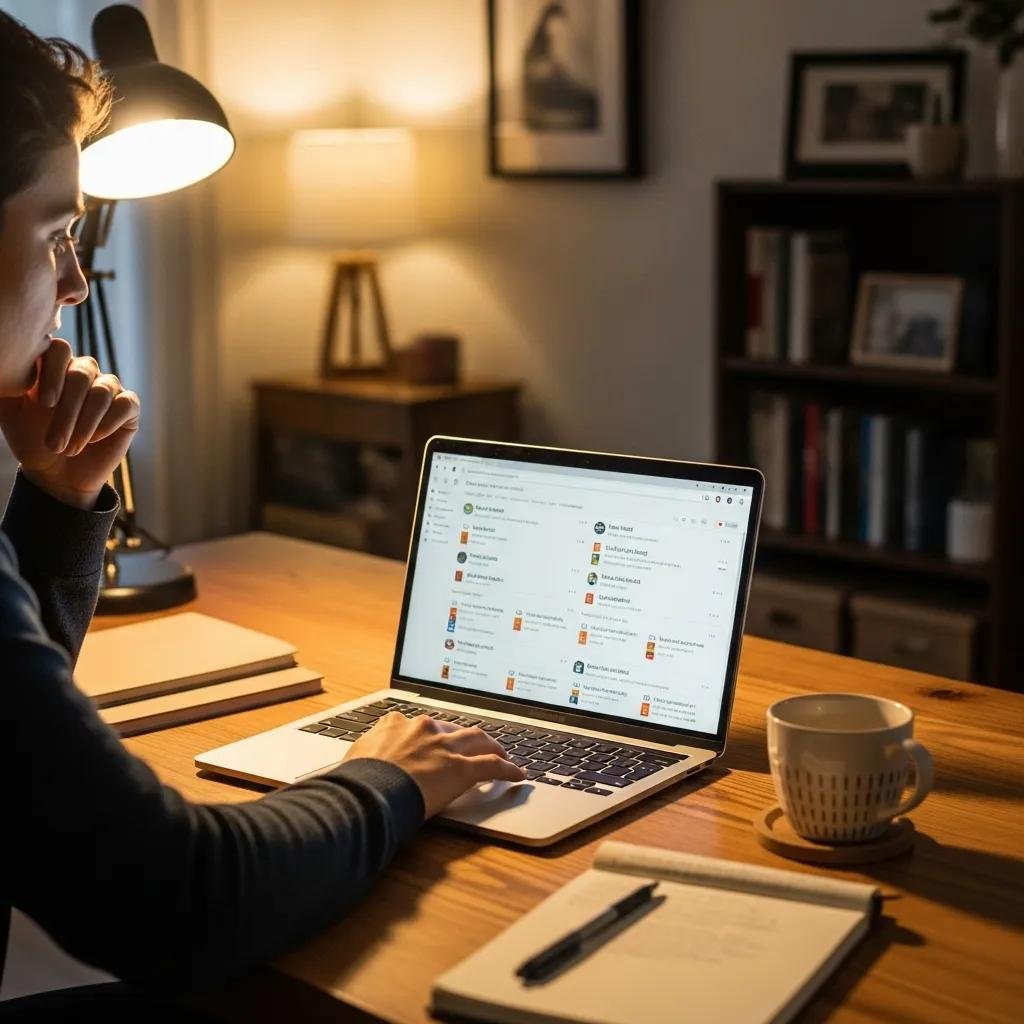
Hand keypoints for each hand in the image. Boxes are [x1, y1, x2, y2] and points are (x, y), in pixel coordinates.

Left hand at [0, 339, 139, 509]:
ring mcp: (108, 387)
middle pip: (81, 374)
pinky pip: (124, 404)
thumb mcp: (10, 413)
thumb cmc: (32, 439)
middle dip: (67, 413)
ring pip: (102, 392)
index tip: (44, 403)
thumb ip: (6, 386)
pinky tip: (94, 440)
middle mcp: (84, 371)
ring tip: (70, 449)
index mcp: (55, 366)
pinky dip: (107, 424)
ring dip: (84, 425)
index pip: (59, 349)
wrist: (57, 474)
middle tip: (54, 443)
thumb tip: (4, 365)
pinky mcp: (128, 407)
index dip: (54, 372)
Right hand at [344, 712, 526, 816]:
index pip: (422, 725)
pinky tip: (518, 774)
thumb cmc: (355, 781)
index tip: (438, 741)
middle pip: (454, 728)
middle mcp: (424, 729)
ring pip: (478, 740)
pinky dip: (507, 769)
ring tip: (501, 754)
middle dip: (466, 737)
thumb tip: (360, 766)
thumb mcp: (356, 759)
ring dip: (492, 746)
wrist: (366, 793)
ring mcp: (444, 747)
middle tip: (475, 745)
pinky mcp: (460, 769)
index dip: (434, 734)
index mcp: (397, 724)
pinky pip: (491, 766)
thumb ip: (366, 755)